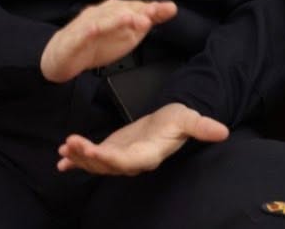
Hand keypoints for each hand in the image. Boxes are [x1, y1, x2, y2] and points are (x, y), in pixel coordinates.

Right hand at [40, 0, 176, 83]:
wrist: (63, 56)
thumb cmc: (96, 43)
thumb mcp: (127, 34)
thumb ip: (147, 21)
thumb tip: (169, 9)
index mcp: (116, 12)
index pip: (136, 7)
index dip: (151, 8)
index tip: (168, 9)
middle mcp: (102, 13)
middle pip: (121, 9)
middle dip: (137, 10)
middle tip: (153, 13)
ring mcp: (87, 23)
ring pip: (102, 18)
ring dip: (116, 18)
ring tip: (131, 19)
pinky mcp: (74, 37)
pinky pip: (82, 32)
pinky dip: (89, 29)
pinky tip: (97, 29)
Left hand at [56, 102, 228, 175]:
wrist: (168, 123)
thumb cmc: (177, 121)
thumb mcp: (189, 119)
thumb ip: (202, 127)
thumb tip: (223, 132)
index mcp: (149, 154)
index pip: (128, 162)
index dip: (110, 159)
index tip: (95, 151)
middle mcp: (132, 161)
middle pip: (107, 165)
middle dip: (87, 157)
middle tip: (72, 145)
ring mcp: (119, 158)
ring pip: (96, 164)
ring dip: (79, 157)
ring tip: (65, 147)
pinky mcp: (111, 151)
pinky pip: (91, 159)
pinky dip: (75, 161)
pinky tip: (61, 159)